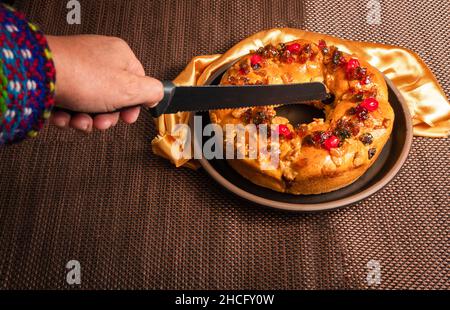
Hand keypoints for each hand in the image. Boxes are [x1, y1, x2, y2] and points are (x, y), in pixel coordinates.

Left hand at [46, 35, 162, 131]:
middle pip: (113, 97)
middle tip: (101, 122)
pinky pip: (71, 103)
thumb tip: (159, 94)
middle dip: (107, 117)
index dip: (133, 106)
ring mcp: (77, 69)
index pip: (137, 83)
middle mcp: (98, 59)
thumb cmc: (84, 78)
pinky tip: (64, 117)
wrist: (39, 77)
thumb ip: (152, 92)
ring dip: (86, 120)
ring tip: (79, 121)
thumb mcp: (130, 89)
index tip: (128, 119)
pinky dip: (68, 115)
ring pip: (91, 104)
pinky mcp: (59, 80)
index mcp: (119, 55)